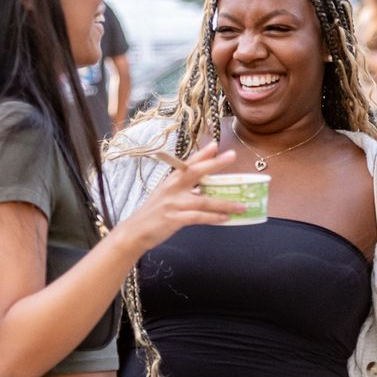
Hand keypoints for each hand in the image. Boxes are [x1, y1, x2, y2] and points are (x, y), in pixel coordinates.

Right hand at [111, 143, 243, 250]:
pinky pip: (198, 217)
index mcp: (171, 181)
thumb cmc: (154, 213)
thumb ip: (185, 189)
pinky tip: (226, 219)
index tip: (215, 144)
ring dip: (225, 203)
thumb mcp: (167, 196)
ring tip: (242, 205)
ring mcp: (173, 203)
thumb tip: (207, 188)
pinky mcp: (174, 219)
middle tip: (232, 155)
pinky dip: (213, 217)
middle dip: (215, 164)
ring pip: (204, 200)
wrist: (134, 232)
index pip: (188, 164)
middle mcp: (172, 188)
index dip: (202, 154)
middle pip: (195, 172)